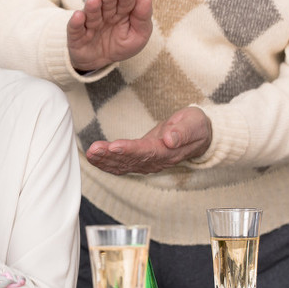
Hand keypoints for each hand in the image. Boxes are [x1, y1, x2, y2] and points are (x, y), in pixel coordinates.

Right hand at [66, 0, 152, 71]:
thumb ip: (143, 17)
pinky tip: (79, 16)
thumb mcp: (139, 35)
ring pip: (92, 13)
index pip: (126, 0)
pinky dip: (76, 22)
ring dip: (93, 6)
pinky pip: (75, 27)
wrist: (98, 61)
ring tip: (94, 0)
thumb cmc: (121, 45)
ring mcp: (90, 23)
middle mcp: (105, 13)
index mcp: (122, 10)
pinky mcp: (76, 34)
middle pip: (107, 2)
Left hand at [85, 106, 211, 174]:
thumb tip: (170, 139)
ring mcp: (148, 162)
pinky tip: (94, 158)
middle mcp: (156, 160)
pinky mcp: (141, 159)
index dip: (130, 150)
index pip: (147, 152)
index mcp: (169, 152)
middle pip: (131, 160)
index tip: (114, 146)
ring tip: (90, 153)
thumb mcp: (194, 123)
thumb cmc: (195, 126)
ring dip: (105, 160)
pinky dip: (107, 163)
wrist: (198, 135)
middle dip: (110, 156)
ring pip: (123, 164)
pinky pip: (122, 164)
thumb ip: (183, 132)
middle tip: (94, 150)